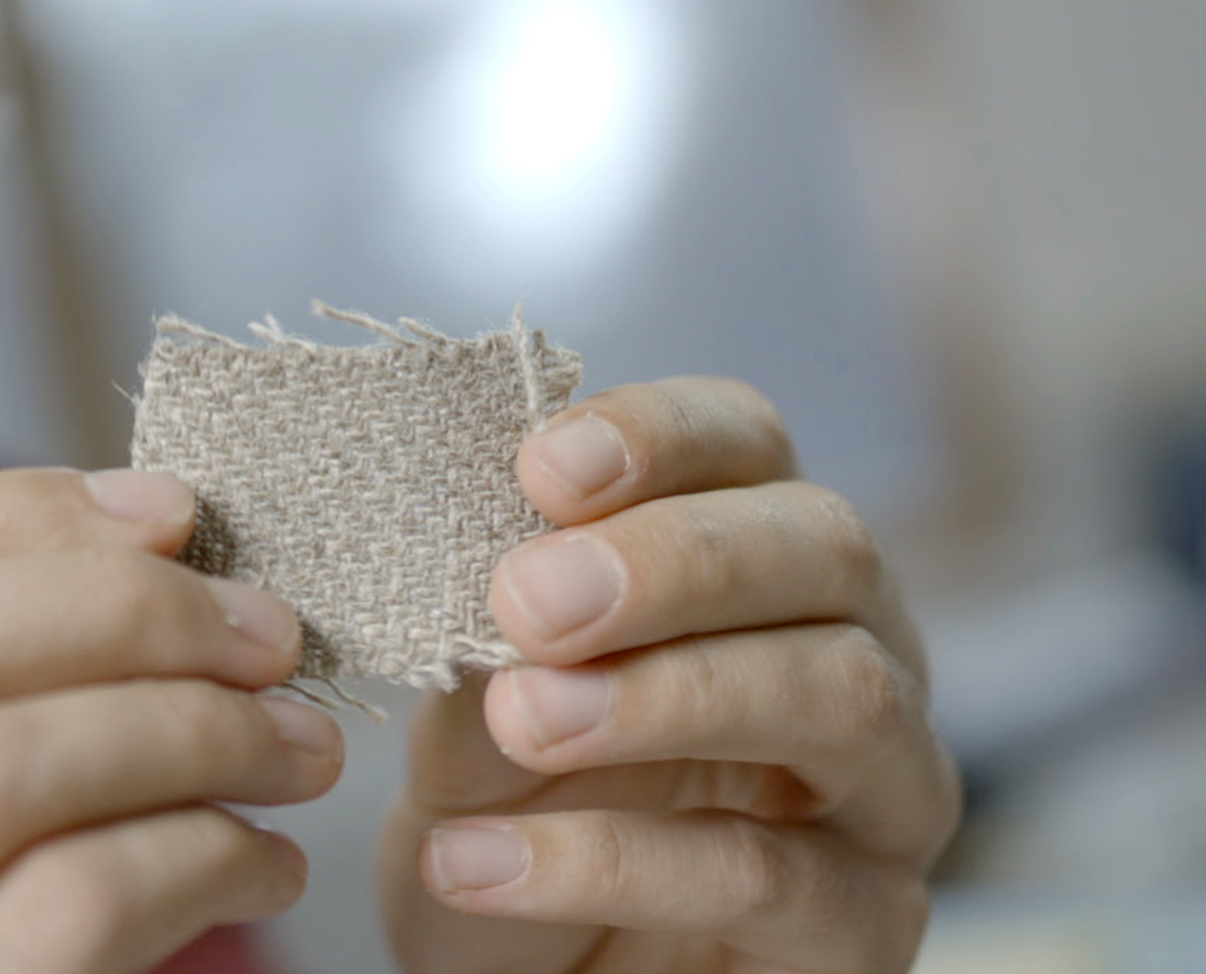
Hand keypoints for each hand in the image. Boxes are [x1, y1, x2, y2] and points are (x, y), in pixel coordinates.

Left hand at [381, 378, 960, 972]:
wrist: (526, 969)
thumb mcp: (476, 714)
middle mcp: (853, 651)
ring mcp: (881, 791)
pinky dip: (614, 861)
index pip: (752, 445)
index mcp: (757, 566)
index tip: (543, 468)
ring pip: (841, 693)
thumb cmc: (518, 813)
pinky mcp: (867, 926)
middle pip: (828, 547)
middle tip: (528, 600)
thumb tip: (486, 555)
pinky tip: (483, 864)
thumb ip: (496, 638)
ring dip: (666, 693)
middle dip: (674, 561)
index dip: (660, 437)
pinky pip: (771, 876)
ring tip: (522, 719)